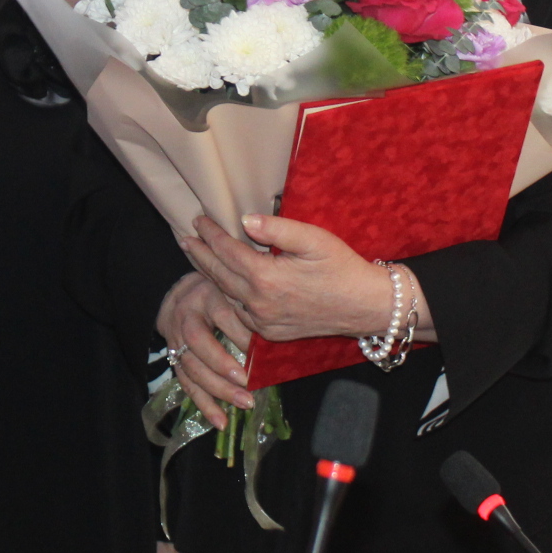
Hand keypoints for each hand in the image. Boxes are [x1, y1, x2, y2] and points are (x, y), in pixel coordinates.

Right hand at [156, 271, 254, 419]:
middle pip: (199, 343)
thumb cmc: (219, 294)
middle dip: (223, 366)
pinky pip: (186, 383)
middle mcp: (186, 315)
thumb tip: (282, 336)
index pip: (224, 316)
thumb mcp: (234, 291)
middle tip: (248, 383)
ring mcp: (175, 338)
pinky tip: (220, 421)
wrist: (180, 296)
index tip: (263, 353)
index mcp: (207, 295)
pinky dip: (203, 404)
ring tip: (243, 404)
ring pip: (191, 367)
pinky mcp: (173, 358)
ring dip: (216, 390)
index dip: (242, 336)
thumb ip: (250, 309)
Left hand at [177, 214, 434, 342]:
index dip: (211, 234)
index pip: (227, 251)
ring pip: (226, 295)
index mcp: (266, 277)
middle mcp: (258, 303)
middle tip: (185, 238)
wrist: (365, 306)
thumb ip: (277, 230)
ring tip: (199, 258)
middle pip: (219, 275)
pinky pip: (239, 313)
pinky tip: (224, 285)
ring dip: (209, 275)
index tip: (198, 219)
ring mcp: (263, 322)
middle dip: (200, 255)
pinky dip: (227, 296)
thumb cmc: (342, 268)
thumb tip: (244, 220)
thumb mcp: (313, 240)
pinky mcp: (270, 333)